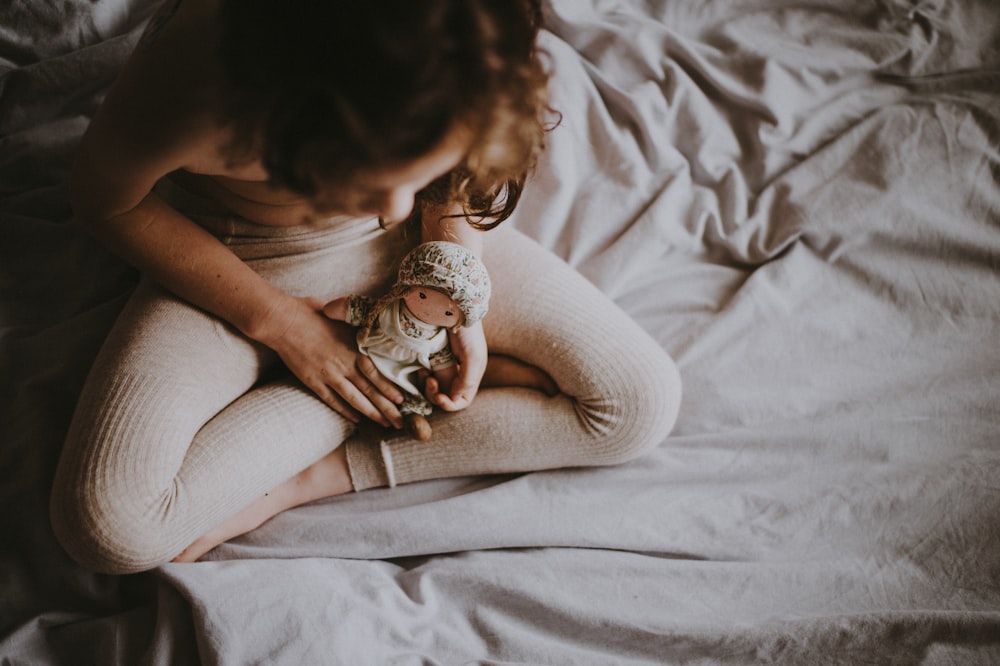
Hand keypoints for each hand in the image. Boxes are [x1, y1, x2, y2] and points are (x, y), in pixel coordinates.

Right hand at [255, 295, 404, 427]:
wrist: (282, 321)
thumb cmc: (311, 312)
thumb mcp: (341, 316)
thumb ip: (356, 327)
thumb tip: (371, 329)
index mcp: (353, 347)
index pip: (377, 373)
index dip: (390, 388)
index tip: (403, 400)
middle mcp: (344, 364)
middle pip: (370, 391)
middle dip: (387, 408)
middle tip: (400, 422)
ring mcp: (328, 374)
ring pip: (354, 399)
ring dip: (370, 413)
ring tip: (384, 424)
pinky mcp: (313, 381)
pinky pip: (332, 400)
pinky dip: (345, 411)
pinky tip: (356, 419)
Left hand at [425, 322, 486, 410]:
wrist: (455, 309)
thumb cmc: (467, 332)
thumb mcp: (473, 357)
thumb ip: (467, 380)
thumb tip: (456, 398)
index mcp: (472, 375)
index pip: (462, 400)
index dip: (451, 404)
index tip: (440, 397)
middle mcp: (460, 373)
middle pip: (446, 396)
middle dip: (436, 393)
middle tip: (429, 380)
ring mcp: (447, 366)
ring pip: (436, 388)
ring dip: (428, 385)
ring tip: (424, 373)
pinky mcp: (436, 359)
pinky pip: (429, 376)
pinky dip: (424, 376)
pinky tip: (422, 368)